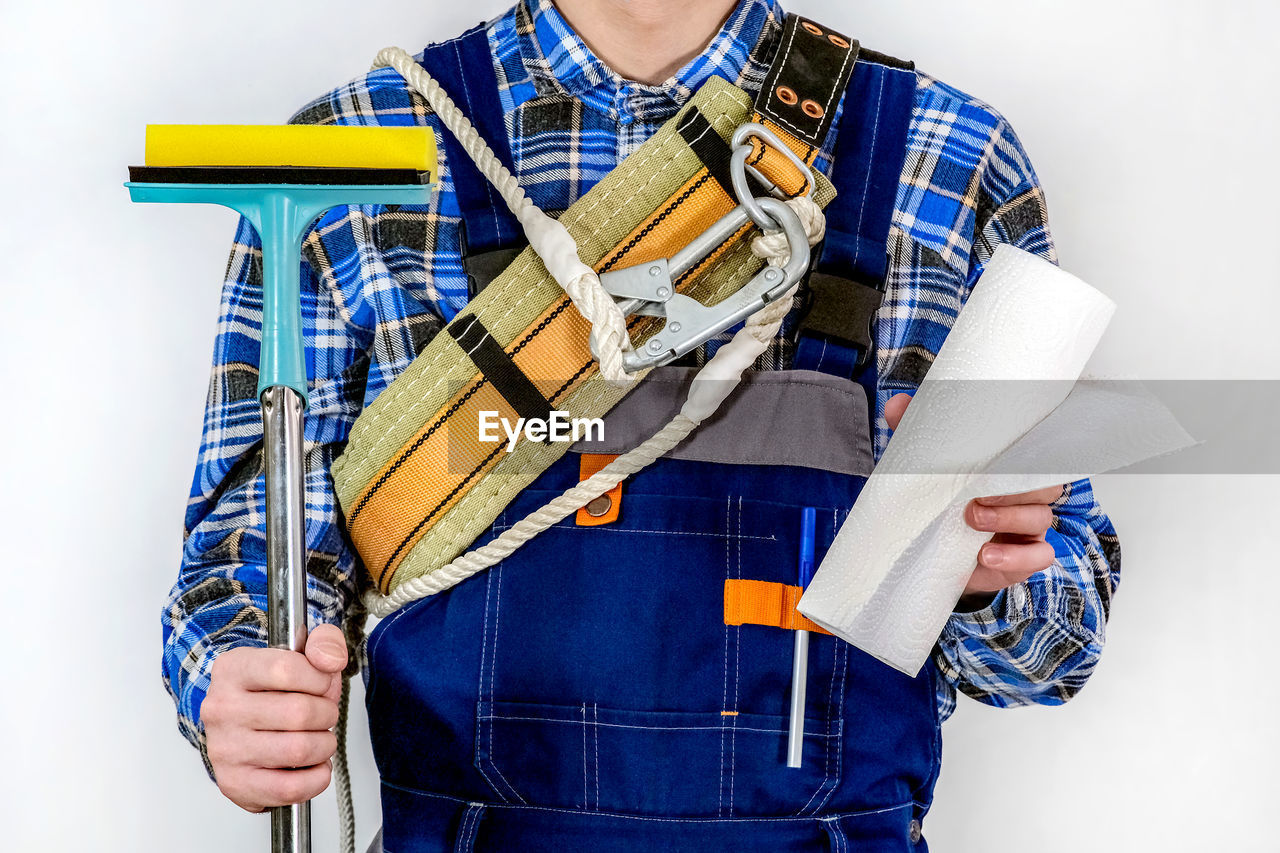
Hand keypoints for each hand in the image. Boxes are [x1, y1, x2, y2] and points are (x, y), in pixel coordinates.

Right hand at [203, 623, 346, 811]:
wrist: (245, 726)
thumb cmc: (276, 690)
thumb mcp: (300, 652)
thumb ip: (324, 643)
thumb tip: (329, 660)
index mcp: (234, 668)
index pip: (288, 669)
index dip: (319, 679)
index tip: (322, 684)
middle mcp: (221, 708)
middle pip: (299, 712)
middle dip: (327, 714)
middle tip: (323, 715)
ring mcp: (225, 748)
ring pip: (299, 750)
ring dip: (324, 745)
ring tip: (318, 739)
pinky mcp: (234, 783)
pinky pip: (289, 788)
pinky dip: (316, 778)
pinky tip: (314, 766)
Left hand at [884, 393, 1062, 607]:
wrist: (931, 554)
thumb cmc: (940, 501)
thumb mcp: (926, 469)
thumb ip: (915, 435)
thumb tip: (897, 404)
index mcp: (1008, 468)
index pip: (1034, 454)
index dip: (1025, 452)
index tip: (997, 455)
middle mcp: (1024, 495)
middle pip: (1043, 484)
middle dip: (1013, 487)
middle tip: (976, 492)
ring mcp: (1027, 529)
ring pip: (1039, 518)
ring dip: (1009, 519)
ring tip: (972, 520)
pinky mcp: (1023, 561)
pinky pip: (1039, 557)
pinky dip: (1018, 558)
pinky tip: (987, 556)